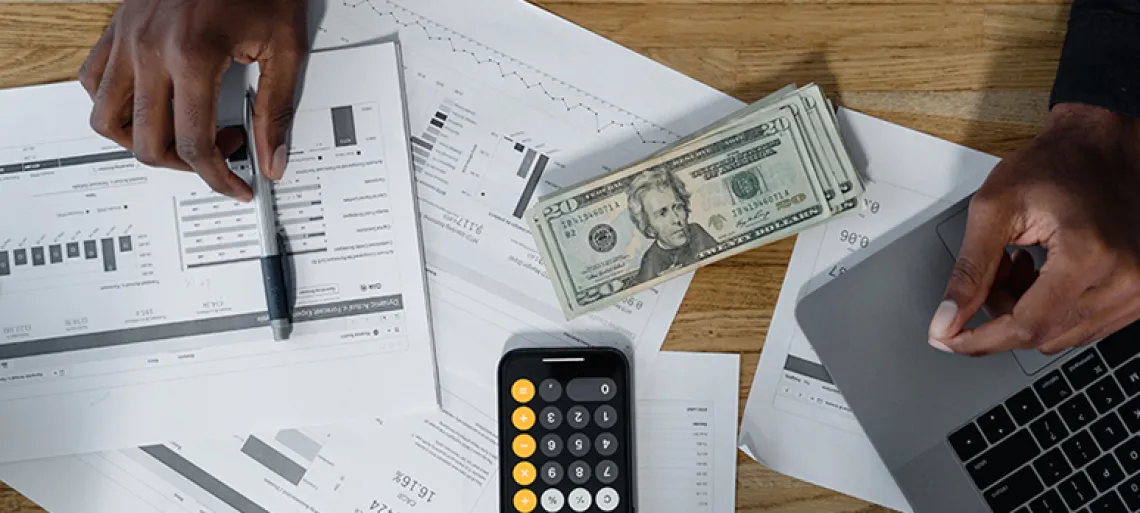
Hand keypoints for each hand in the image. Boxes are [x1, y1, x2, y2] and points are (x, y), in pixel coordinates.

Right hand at [78, 0, 308, 200]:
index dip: (220, 178)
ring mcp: (126, 38)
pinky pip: (92, 81)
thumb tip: (274, 158)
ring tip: (181, 137)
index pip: (195, 145)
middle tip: (223, 153)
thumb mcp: (285, 46)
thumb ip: (277, 109)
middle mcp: (149, 49)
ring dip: (142, 143)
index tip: (238, 187)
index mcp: (191, 55)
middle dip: (188, 166)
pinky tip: (152, 105)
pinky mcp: (116, 29)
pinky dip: (115, 105)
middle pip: (147, 143)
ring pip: (106, 119)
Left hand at [928, 103, 1139, 355]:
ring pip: (1060, 336)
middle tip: (994, 270)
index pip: (1027, 326)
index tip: (947, 339)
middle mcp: (1124, 279)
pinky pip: (1083, 326)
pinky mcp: (1139, 295)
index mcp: (1089, 255)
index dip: (979, 339)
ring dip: (1026, 312)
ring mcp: (1138, 290)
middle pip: (1043, 336)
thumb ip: (969, 272)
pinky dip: (1051, 310)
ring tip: (1020, 264)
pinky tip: (1043, 275)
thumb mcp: (994, 209)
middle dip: (1001, 314)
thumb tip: (945, 322)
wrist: (1100, 148)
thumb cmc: (1053, 166)